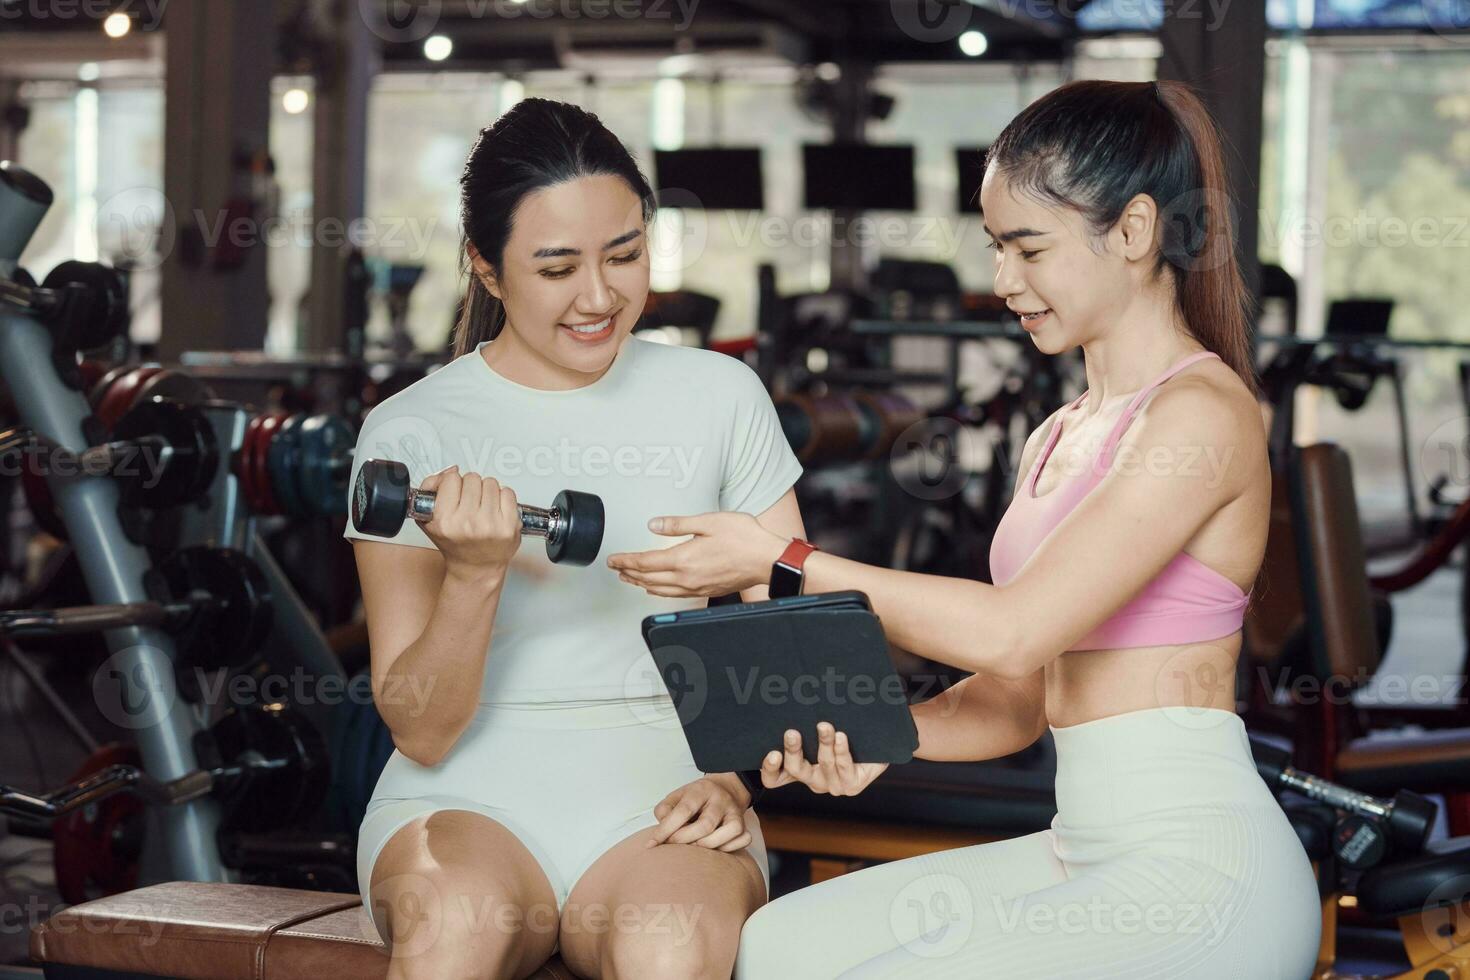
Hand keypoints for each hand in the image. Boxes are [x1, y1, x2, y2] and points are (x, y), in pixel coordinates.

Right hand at [417, 465, 521, 575]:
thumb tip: (450, 470)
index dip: (452, 484)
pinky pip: (508, 492)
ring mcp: (491, 524)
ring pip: (491, 483)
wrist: (476, 567)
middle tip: (469, 503)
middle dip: (470, 488)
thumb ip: (429, 489)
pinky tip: (495, 510)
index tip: (454, 493)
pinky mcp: (510, 526)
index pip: (451, 479)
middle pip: (472, 478)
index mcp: (445, 521)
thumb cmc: (455, 544)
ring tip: (482, 507)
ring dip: (487, 491)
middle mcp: (468, 523)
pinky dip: (503, 497)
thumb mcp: (429, 519)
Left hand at [607, 512, 786, 597]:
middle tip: (616, 568)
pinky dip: (658, 591)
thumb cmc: (744, 538)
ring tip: (629, 578)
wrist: (767, 559)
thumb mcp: (708, 521)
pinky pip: (674, 595)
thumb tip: (654, 525)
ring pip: (659, 590)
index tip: (613, 559)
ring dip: (641, 584)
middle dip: (628, 573)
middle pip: (648, 579)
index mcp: (684, 559)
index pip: (645, 562)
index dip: (625, 561)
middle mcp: (686, 577)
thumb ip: (678, 524)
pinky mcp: (705, 590)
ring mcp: (696, 587)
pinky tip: (656, 588)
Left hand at [646, 776, 752, 851]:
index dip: (666, 829)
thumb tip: (661, 831)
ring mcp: (735, 812)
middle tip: (673, 845)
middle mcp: (720, 799)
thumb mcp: (676, 797)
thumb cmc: (695, 798)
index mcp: (700, 790)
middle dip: (685, 840)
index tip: (652, 844)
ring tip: (694, 847)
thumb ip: (664, 810)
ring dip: (708, 846)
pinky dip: (728, 848)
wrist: (724, 789)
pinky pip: (743, 840)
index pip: (683, 810)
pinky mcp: (745, 825)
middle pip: (706, 824)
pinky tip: (715, 847)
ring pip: (729, 831)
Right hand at [761, 722, 888, 796]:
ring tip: (824, 726)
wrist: (877, 744)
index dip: (769, 769)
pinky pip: (843, 766)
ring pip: (822, 764)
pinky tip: (841, 736)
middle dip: (792, 750)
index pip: (773, 778)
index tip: (773, 752)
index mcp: (799, 768)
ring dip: (823, 743)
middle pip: (795, 769)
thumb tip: (792, 689)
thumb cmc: (843, 732)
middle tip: (792, 733)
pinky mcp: (851, 785)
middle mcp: (812, 779)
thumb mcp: (818, 726)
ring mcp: (832, 784)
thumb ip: (804, 717)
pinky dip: (841, 750)